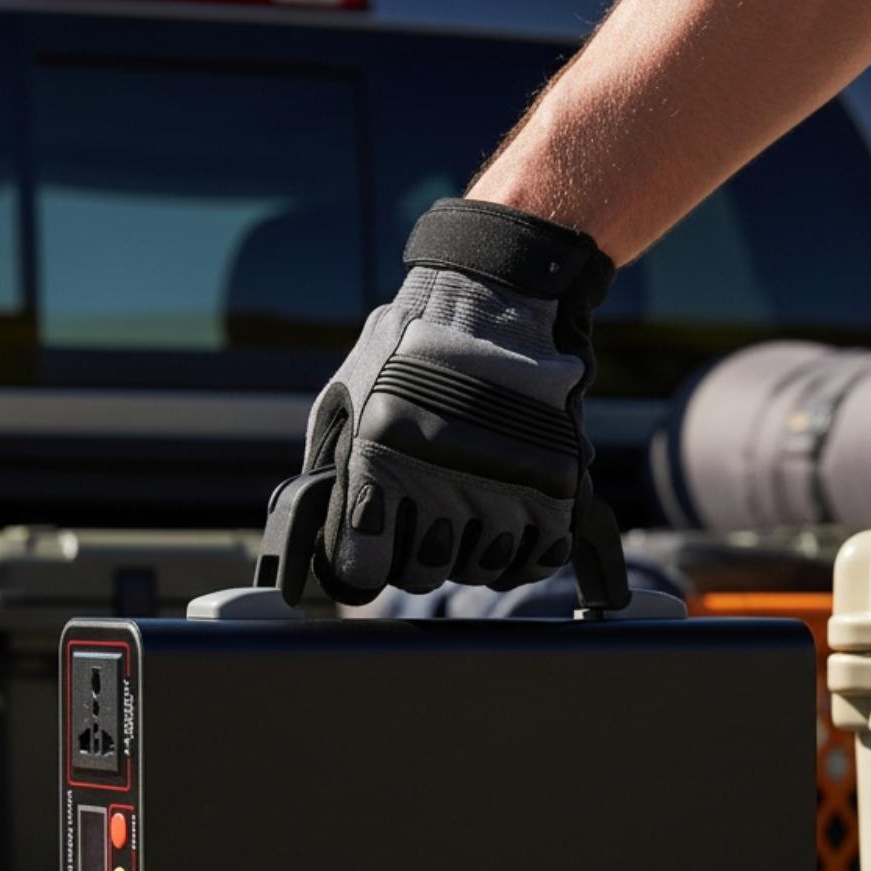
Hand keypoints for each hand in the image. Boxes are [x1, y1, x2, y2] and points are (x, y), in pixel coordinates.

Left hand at [305, 198, 612, 603]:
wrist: (491, 297)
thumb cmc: (410, 345)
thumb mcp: (347, 395)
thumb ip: (331, 465)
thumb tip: (319, 528)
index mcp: (376, 462)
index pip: (365, 567)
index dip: (365, 567)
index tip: (373, 552)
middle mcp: (437, 481)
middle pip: (425, 573)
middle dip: (421, 557)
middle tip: (427, 527)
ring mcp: (499, 486)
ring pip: (483, 568)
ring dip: (473, 551)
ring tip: (471, 515)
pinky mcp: (552, 483)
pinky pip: (539, 555)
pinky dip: (525, 552)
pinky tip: (512, 526)